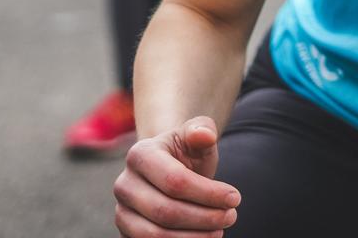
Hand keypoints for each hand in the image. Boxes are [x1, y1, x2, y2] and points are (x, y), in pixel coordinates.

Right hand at [113, 116, 239, 235]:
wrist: (169, 170)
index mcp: (140, 155)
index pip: (175, 181)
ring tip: (220, 230)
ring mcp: (122, 212)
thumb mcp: (196, 134)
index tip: (235, 198)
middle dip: (204, 217)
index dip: (208, 193)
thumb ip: (202, 129)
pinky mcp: (127, 234)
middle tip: (231, 216)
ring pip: (156, 235)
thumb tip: (205, 134)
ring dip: (194, 237)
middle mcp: (124, 185)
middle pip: (166, 211)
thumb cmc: (186, 153)